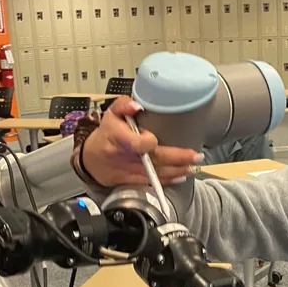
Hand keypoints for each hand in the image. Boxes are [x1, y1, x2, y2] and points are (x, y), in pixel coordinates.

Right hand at [80, 97, 202, 187]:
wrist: (91, 159)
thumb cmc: (106, 134)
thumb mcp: (111, 114)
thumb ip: (124, 105)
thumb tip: (137, 105)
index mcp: (118, 138)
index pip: (138, 144)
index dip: (148, 142)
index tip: (153, 137)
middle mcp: (125, 157)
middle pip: (155, 160)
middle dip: (178, 159)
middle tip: (196, 155)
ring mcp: (129, 171)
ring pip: (157, 174)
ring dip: (178, 171)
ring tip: (193, 166)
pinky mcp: (132, 181)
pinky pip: (152, 182)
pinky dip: (168, 180)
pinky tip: (181, 176)